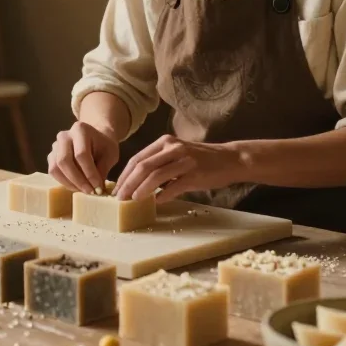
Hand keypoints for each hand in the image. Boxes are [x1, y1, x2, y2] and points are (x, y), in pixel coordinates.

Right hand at [48, 121, 119, 193]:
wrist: (95, 138)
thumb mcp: (110, 155)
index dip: (89, 173)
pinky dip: (64, 182)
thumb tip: (96, 189)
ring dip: (70, 183)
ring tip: (84, 190)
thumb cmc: (104, 145)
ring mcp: (55, 145)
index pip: (81, 154)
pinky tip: (77, 186)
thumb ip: (102, 169)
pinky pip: (53, 171)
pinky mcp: (51, 156)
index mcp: (80, 129)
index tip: (98, 187)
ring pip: (56, 168)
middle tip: (90, 191)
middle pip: (64, 160)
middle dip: (78, 180)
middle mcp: (64, 136)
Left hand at [114, 135, 241, 202]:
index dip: (124, 175)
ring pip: (155, 176)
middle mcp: (173, 148)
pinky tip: (156, 203)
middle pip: (142, 166)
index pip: (137, 158)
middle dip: (127, 183)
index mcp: (165, 142)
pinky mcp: (194, 174)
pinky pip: (173, 186)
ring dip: (140, 190)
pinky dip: (162, 196)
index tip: (116, 189)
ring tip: (132, 201)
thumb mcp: (176, 155)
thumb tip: (136, 183)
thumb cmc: (200, 160)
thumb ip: (158, 164)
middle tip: (119, 198)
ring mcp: (184, 160)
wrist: (229, 159)